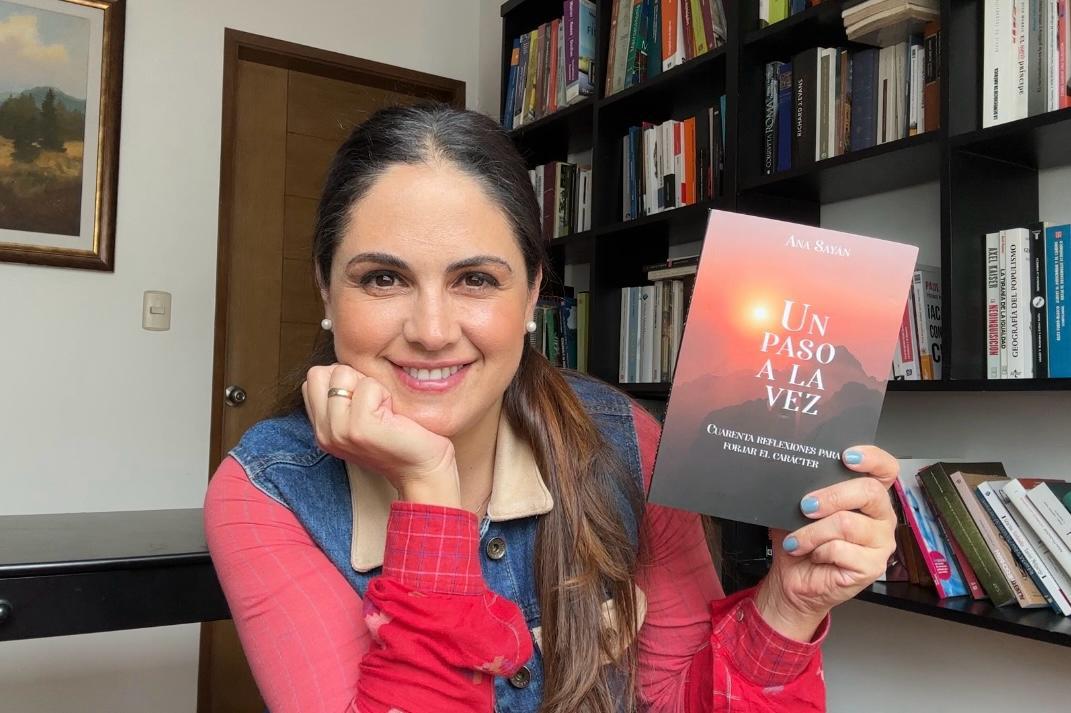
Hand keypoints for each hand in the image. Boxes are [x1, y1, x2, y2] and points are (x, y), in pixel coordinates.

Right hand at [302, 364, 459, 506]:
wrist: (423, 470)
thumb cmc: (400, 439)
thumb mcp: (360, 418)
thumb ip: (342, 398)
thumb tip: (339, 368)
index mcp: (321, 429)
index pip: (314, 379)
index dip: (343, 380)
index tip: (365, 401)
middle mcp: (324, 433)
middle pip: (320, 373)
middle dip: (350, 377)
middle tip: (374, 404)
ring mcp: (338, 431)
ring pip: (342, 374)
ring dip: (370, 386)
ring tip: (383, 411)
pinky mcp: (360, 428)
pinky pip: (368, 386)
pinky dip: (384, 394)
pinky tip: (392, 416)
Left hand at [755, 445, 898, 640]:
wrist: (793, 577)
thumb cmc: (801, 540)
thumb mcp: (801, 508)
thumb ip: (810, 488)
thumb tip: (798, 472)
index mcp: (868, 497)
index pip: (886, 469)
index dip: (872, 458)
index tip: (846, 456)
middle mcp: (882, 516)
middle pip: (869, 492)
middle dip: (832, 496)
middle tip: (805, 506)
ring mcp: (881, 543)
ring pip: (848, 524)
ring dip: (813, 532)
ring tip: (797, 540)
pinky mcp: (873, 567)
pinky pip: (842, 550)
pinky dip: (818, 551)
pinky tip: (813, 555)